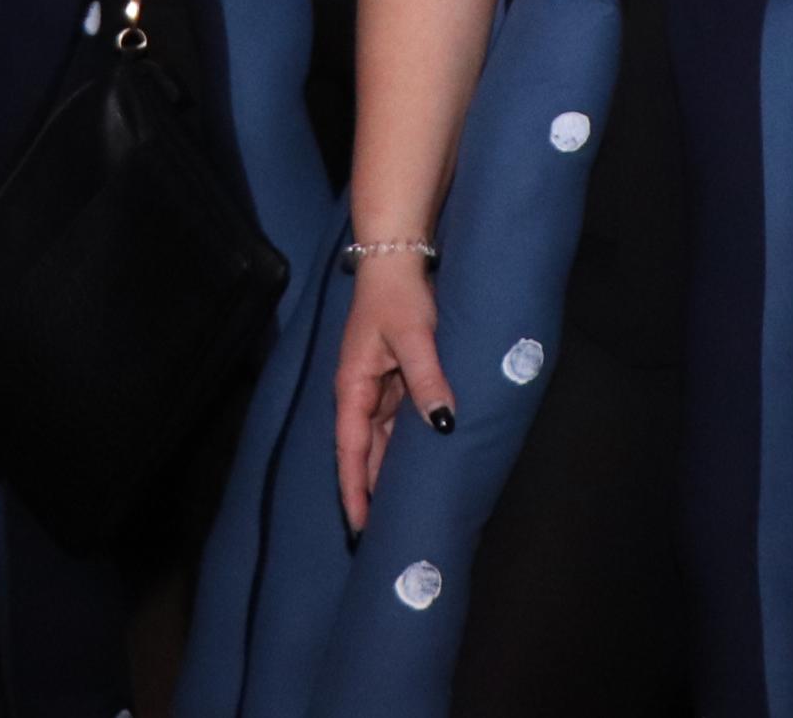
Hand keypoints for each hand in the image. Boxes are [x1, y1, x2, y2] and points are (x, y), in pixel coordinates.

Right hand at [333, 252, 451, 530]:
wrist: (396, 259)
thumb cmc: (399, 296)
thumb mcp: (414, 337)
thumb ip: (427, 379)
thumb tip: (442, 423)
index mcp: (354, 388)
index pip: (351, 452)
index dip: (354, 490)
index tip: (358, 527)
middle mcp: (361, 393)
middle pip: (366, 453)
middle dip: (372, 491)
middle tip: (386, 533)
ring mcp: (379, 387)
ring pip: (383, 440)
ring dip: (390, 472)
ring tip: (402, 510)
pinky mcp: (396, 377)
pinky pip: (398, 421)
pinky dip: (406, 445)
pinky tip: (419, 466)